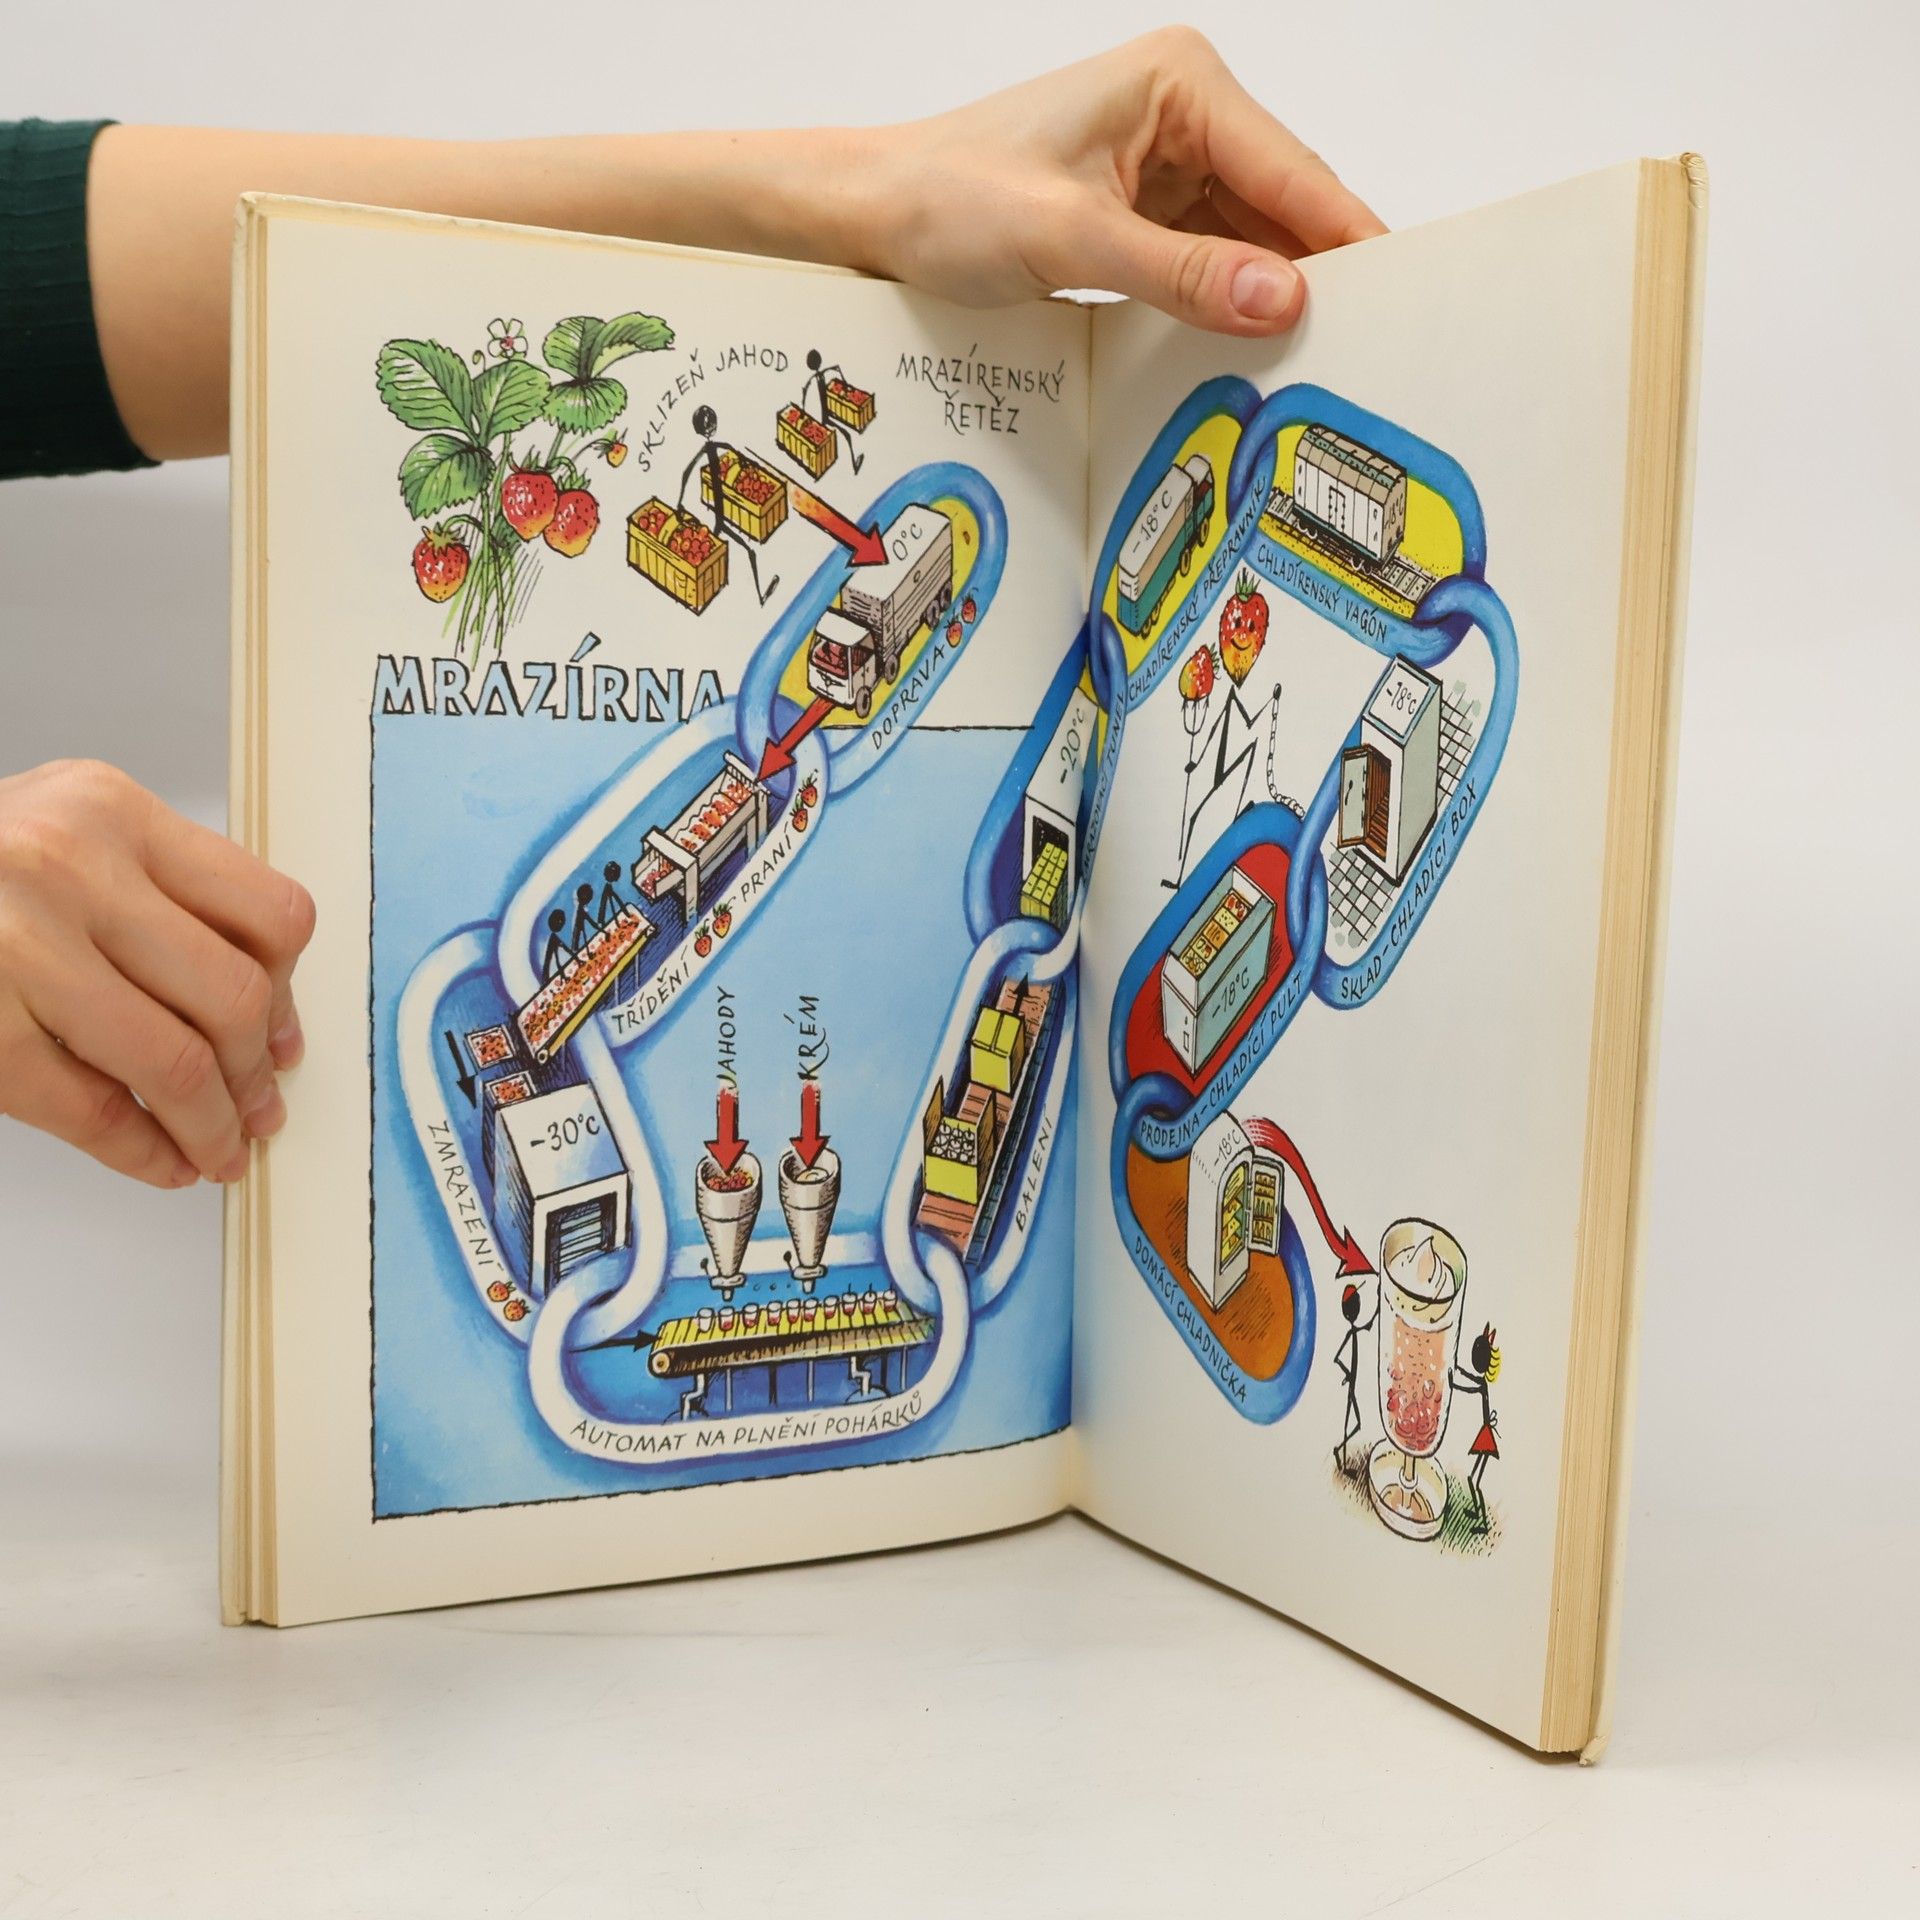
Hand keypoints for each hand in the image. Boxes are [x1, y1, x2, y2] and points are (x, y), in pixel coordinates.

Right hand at [0, 760, 314, 1186]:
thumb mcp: (64, 833)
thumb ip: (159, 893)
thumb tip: (266, 1006)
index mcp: (110, 810)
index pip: (267, 911)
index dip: (291, 992)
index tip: (286, 1035)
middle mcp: (69, 866)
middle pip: (233, 995)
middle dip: (258, 1071)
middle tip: (260, 1108)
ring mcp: (17, 946)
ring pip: (175, 1062)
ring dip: (212, 1125)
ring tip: (219, 1147)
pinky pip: (89, 1108)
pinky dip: (141, 1150)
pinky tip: (160, 1160)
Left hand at [867, 27, 1386, 334]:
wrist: (876, 214)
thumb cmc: (950, 198)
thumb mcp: (1073, 240)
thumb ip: (1182, 272)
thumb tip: (1279, 299)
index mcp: (1180, 85)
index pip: (1291, 170)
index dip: (1347, 239)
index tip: (1402, 297)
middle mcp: (1185, 112)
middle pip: (1283, 205)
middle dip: (1314, 274)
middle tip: (1365, 351)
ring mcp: (1166, 161)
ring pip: (1251, 238)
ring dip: (1271, 296)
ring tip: (1317, 360)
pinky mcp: (1144, 209)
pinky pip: (1210, 258)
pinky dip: (1227, 301)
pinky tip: (1248, 347)